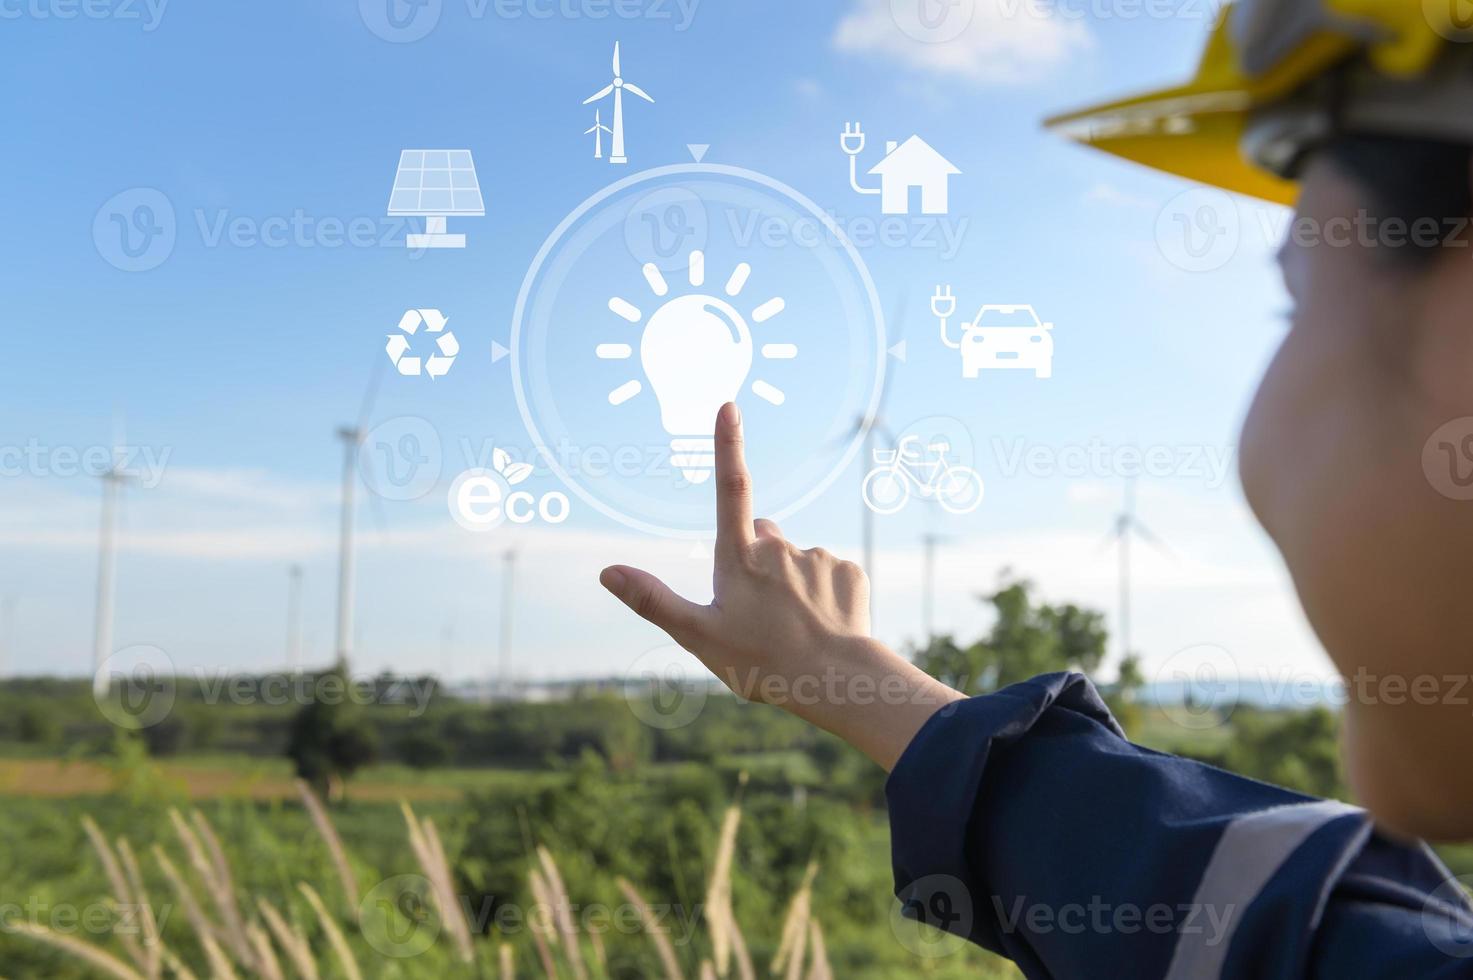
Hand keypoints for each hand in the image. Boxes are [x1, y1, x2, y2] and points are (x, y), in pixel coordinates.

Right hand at [599, 402, 963, 769]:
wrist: (836, 682)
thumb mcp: (697, 636)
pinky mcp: (850, 573)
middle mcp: (779, 547)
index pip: (730, 487)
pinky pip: (832, 577)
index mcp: (739, 557)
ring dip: (793, 583)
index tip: (729, 406)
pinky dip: (826, 597)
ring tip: (794, 628)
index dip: (727, 445)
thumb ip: (652, 600)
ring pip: (798, 560)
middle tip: (759, 610)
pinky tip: (824, 627)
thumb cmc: (761, 663)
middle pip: (763, 536)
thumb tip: (606, 571)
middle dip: (759, 557)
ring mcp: (817, 557)